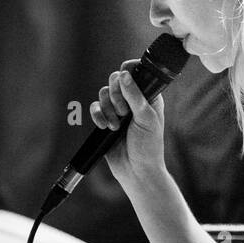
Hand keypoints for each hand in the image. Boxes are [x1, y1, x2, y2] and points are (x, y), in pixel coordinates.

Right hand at [89, 61, 165, 186]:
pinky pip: (94, 107)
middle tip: (124, 112)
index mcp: (148, 95)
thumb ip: (135, 95)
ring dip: (108, 109)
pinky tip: (105, 127)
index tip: (124, 78)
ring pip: (103, 93)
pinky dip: (97, 115)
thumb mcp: (146, 118)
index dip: (128, 71)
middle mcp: (132, 99)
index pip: (136, 72)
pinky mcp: (105, 119)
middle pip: (115, 80)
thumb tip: (124, 74)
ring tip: (117, 125)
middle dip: (116, 95)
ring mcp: (117, 109)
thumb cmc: (148, 146)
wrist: (136, 171)